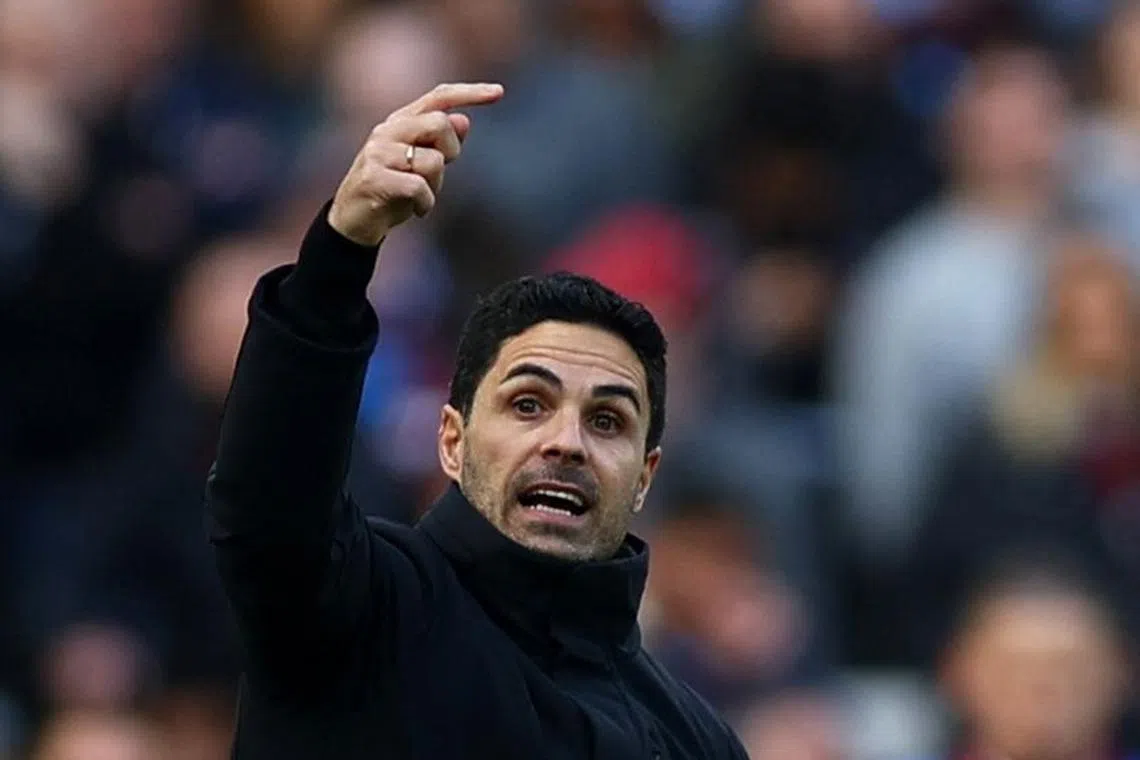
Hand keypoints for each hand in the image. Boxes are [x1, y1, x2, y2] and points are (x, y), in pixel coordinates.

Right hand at [328, 82, 503, 245]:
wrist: (354, 221)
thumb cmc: (393, 191)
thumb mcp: (421, 166)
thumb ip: (440, 144)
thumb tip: (463, 120)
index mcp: (400, 122)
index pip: (438, 97)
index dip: (469, 93)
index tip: (499, 92)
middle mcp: (387, 131)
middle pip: (440, 123)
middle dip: (450, 151)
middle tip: (437, 173)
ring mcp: (377, 152)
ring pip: (433, 160)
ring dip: (436, 186)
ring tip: (420, 197)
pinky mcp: (373, 177)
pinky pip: (419, 187)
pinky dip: (426, 204)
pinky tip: (417, 211)